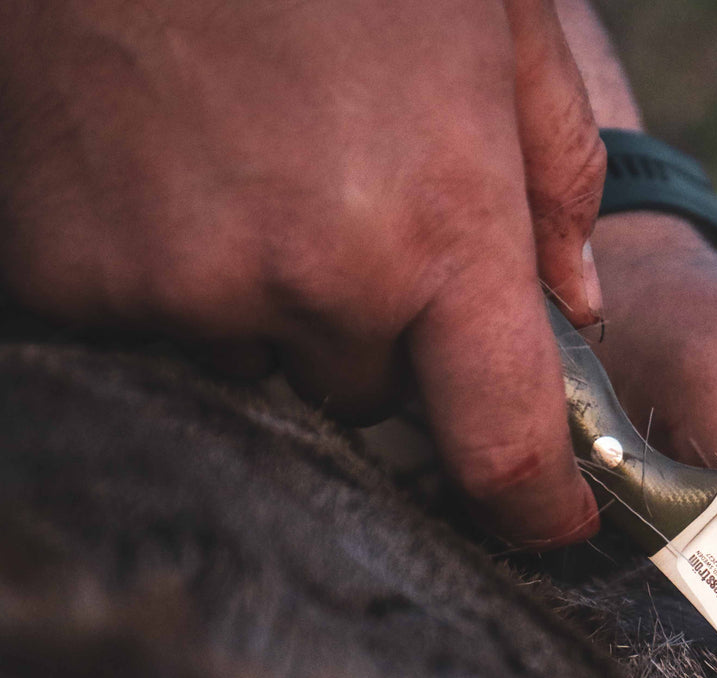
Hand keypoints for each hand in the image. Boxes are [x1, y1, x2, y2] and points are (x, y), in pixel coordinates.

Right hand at [0, 0, 604, 546]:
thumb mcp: (495, 25)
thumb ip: (556, 177)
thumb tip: (577, 307)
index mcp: (440, 226)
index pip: (503, 445)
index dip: (534, 505)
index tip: (547, 522)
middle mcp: (314, 283)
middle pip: (376, 395)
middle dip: (388, 335)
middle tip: (358, 211)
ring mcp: (183, 290)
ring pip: (267, 368)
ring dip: (278, 308)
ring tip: (260, 171)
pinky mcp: (74, 280)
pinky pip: (161, 337)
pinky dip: (179, 282)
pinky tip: (179, 177)